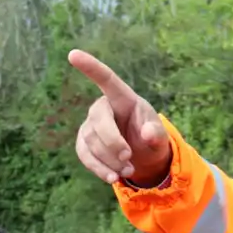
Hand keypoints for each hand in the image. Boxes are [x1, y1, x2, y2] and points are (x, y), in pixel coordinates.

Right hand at [68, 49, 171, 186]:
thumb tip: (148, 134)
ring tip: (128, 171)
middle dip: (112, 143)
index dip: (90, 67)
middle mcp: (103, 108)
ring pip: (91, 142)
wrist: (142, 156)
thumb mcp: (159, 136)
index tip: (72, 54)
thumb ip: (156, 134)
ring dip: (109, 161)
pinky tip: (112, 178)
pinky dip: (99, 169)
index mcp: (122, 98)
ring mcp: (90, 126)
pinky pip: (85, 156)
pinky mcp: (84, 144)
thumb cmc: (150, 137)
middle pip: (98, 120)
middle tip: (128, 159)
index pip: (105, 79)